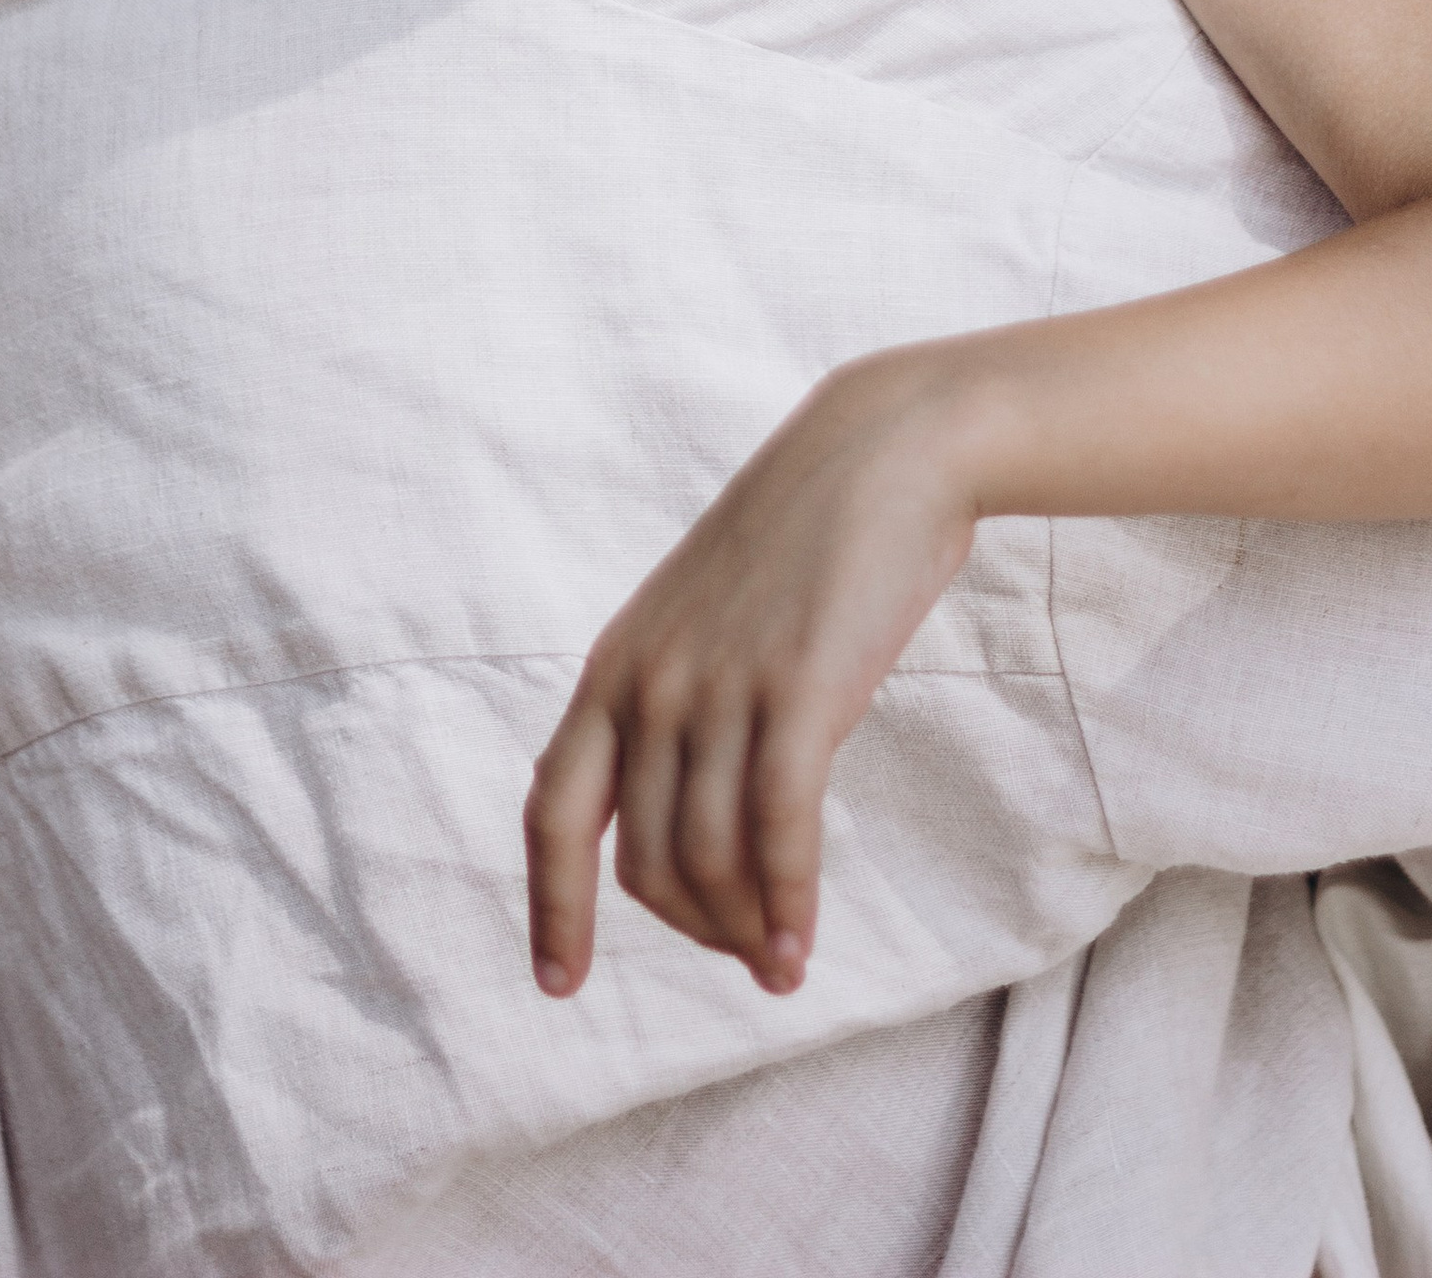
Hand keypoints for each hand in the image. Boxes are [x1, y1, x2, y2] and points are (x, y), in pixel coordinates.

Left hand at [523, 344, 983, 1000]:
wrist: (881, 450)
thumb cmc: (804, 543)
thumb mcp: (706, 620)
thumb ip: (679, 701)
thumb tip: (683, 814)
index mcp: (615, 665)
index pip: (552, 810)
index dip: (550, 905)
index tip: (559, 982)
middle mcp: (651, 681)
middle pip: (643, 858)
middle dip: (693, 927)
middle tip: (745, 956)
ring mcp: (719, 685)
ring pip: (707, 858)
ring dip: (744, 930)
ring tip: (779, 964)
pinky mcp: (796, 690)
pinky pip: (778, 832)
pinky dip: (786, 906)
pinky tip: (799, 949)